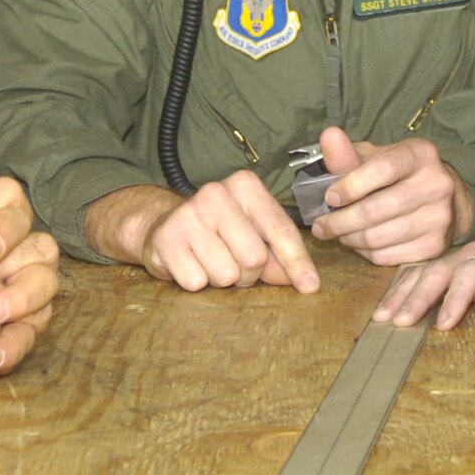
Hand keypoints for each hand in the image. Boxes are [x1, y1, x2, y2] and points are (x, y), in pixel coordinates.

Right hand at [142, 170, 317, 292]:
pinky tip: (190, 263)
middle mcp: (217, 193)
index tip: (310, 287)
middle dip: (249, 274)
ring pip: (226, 274)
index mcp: (246, 186)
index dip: (297, 263)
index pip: (280, 230)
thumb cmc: (218, 231)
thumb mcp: (252, 233)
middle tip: (235, 265)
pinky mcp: (167, 238)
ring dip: (221, 280)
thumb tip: (305, 283)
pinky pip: (196, 282)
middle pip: (254, 258)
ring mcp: (189, 214)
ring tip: (210, 261)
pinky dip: (196, 282)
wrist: (164, 225)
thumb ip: (278, 256)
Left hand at [308, 128, 470, 265]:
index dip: (350, 186)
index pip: (382, 169)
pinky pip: (387, 257)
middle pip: (377, 209)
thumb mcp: (376, 158)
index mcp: (420, 155)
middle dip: (340, 221)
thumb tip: (328, 136)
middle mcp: (436, 184)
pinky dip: (365, 252)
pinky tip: (359, 243)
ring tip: (338, 232)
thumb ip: (348, 153)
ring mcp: (439, 217)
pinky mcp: (435, 246)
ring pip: (378, 237)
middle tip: (320, 226)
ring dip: (349, 238)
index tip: (329, 198)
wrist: (444, 200)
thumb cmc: (399, 175)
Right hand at [371, 234, 474, 330]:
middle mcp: (474, 251)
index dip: (456, 296)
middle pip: (439, 269)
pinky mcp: (453, 268)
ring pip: (425, 270)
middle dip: (417, 295)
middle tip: (398, 321)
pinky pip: (423, 275)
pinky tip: (389, 306)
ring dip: (403, 292)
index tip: (444, 323)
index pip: (471, 270)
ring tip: (383, 316)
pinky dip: (403, 289)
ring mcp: (461, 258)